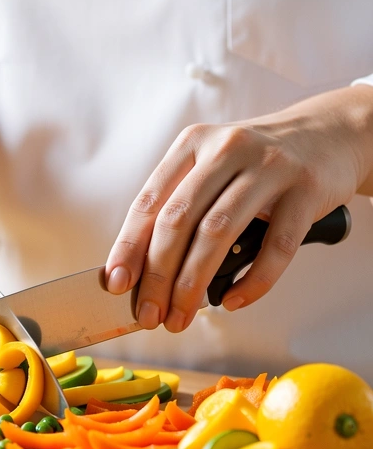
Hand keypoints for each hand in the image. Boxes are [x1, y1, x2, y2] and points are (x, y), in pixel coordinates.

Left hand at [105, 86, 372, 332]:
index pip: (150, 201)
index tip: (116, 283)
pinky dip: (252, 281)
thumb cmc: (260, 161)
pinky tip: (232, 300)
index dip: (129, 246)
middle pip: (179, 219)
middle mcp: (227, 150)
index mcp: (193, 144)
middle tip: (150, 313)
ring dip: (194, 283)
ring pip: (218, 232)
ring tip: (181, 315)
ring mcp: (269, 168)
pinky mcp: (306, 191)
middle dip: (158, 275)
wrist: (330, 133)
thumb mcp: (213, 165)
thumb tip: (141, 267)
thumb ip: (181, 204)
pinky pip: (276, 246)